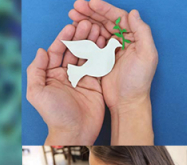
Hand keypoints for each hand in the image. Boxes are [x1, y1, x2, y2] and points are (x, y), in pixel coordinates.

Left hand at [26, 20, 105, 144]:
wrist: (75, 132)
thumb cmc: (54, 115)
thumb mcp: (37, 93)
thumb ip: (35, 71)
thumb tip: (41, 51)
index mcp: (49, 76)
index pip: (55, 52)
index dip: (62, 38)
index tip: (71, 27)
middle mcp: (64, 75)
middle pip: (71, 50)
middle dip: (78, 36)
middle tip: (87, 24)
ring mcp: (79, 78)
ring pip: (84, 54)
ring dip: (89, 41)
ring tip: (96, 29)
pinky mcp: (93, 83)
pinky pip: (97, 64)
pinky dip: (100, 52)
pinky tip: (104, 41)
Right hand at [69, 0, 156, 143]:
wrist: (127, 102)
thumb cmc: (138, 81)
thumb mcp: (146, 54)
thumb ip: (142, 32)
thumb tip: (133, 13)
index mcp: (133, 37)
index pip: (117, 17)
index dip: (104, 9)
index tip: (90, 3)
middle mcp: (121, 41)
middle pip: (104, 22)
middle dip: (89, 13)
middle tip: (75, 7)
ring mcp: (108, 50)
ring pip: (95, 31)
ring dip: (83, 22)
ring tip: (71, 16)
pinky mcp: (98, 60)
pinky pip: (89, 44)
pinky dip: (81, 37)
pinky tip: (72, 32)